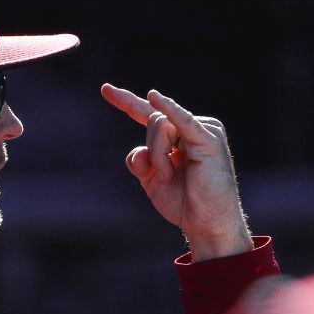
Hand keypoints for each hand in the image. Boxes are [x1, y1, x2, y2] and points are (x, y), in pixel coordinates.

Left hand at [101, 83, 251, 259]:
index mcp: (177, 135)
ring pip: (160, 124)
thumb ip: (139, 161)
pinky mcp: (208, 139)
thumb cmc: (184, 202)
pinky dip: (170, 109)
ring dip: (158, 156)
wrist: (206, 223)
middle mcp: (190, 126)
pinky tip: (154, 96)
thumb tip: (140, 150)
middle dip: (151, 152)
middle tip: (166, 176)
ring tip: (173, 175)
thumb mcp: (151, 181)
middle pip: (152, 122)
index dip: (126, 101)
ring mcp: (202, 129)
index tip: (105, 89)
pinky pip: (183, 121)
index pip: (147, 113)